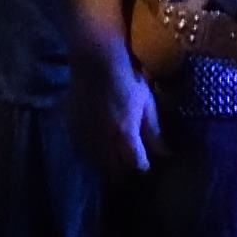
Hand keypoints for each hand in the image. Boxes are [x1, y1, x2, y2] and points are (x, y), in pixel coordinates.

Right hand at [83, 42, 159, 177]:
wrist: (94, 63)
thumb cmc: (127, 79)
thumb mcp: (147, 103)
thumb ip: (154, 131)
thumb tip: (164, 153)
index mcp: (124, 133)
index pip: (135, 164)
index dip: (143, 168)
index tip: (149, 167)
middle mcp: (102, 140)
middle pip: (113, 170)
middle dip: (125, 174)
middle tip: (132, 172)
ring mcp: (84, 135)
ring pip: (96, 163)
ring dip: (107, 167)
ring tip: (117, 165)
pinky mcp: (71, 129)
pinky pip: (82, 151)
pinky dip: (92, 155)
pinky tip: (100, 152)